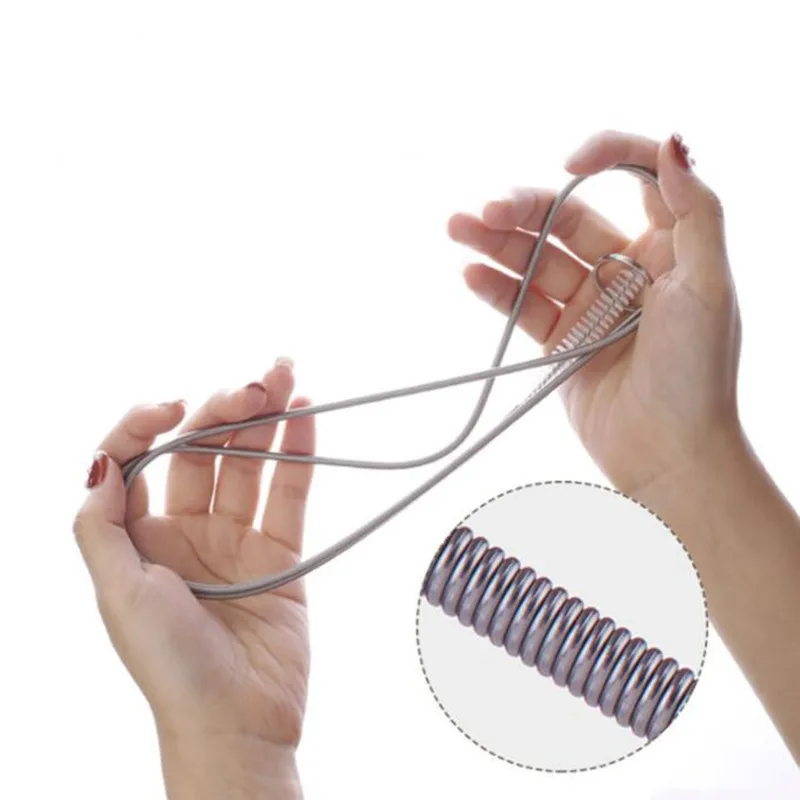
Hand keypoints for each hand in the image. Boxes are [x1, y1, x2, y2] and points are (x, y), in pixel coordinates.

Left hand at [73, 359, 312, 797]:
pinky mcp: (279, 553)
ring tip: (285, 380)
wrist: (238, 722)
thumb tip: (100, 459)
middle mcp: (185, 530)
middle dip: (223, 411)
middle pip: (201, 452)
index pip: (137, 459)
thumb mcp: (118, 595)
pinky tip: (306, 417)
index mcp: (139, 537)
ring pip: (248, 464)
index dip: (149, 424)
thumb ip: (100, 524)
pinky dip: (299, 455)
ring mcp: (235, 539)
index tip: (174, 408)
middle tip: (254, 386)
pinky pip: (290, 495)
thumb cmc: (170, 666)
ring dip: (265, 420)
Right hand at [448, 131, 741, 496]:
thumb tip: (673, 141)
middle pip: (569, 219)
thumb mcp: (710, 285)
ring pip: (537, 260)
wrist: (667, 454)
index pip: (635, 179)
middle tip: (483, 209)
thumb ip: (696, 211)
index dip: (605, 156)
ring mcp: (589, 306)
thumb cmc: (698, 374)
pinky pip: (524, 305)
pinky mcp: (560, 340)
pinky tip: (471, 273)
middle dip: (525, 208)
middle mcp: (625, 270)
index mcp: (667, 248)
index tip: (570, 159)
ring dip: (496, 242)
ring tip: (457, 228)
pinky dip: (496, 288)